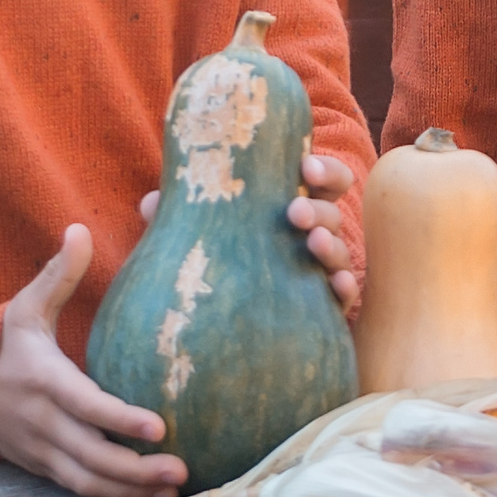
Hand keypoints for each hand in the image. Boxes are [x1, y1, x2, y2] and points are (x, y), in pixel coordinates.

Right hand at [0, 225, 188, 496]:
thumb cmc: (3, 342)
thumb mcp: (27, 306)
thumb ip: (57, 273)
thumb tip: (80, 228)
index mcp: (42, 379)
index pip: (85, 404)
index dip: (120, 418)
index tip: (159, 427)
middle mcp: (40, 421)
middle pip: (91, 455)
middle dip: (136, 467)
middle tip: (182, 467)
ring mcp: (39, 450)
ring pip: (86, 481)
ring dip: (129, 490)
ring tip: (173, 488)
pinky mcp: (41, 468)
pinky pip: (78, 490)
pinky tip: (149, 496)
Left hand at [136, 154, 359, 311]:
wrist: (225, 329)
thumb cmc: (217, 262)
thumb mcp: (200, 236)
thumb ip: (180, 218)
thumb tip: (151, 204)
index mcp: (289, 205)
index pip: (322, 180)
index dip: (323, 170)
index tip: (304, 167)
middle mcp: (311, 234)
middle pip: (333, 211)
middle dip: (319, 207)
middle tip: (294, 212)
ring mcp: (320, 270)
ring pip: (341, 250)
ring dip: (331, 243)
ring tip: (313, 244)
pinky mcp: (324, 306)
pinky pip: (344, 297)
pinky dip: (345, 288)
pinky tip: (335, 285)